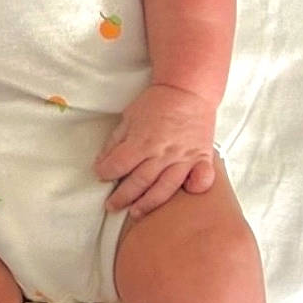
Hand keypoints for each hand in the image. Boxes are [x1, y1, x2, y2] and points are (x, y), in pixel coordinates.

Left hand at [94, 84, 216, 218]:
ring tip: (136, 212)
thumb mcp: (129, 117)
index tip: (101, 175)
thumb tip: (102, 162)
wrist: (188, 90)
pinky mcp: (201, 158)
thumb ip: (116, 141)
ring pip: (165, 188)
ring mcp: (184, 158)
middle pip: (139, 182)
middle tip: (112, 205)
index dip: (105, 173)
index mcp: (142, 141)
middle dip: (122, 197)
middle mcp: (163, 153)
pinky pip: (201, 179)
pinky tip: (186, 193)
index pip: (118, 165)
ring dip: (149, 203)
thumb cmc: (158, 103)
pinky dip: (194, 188)